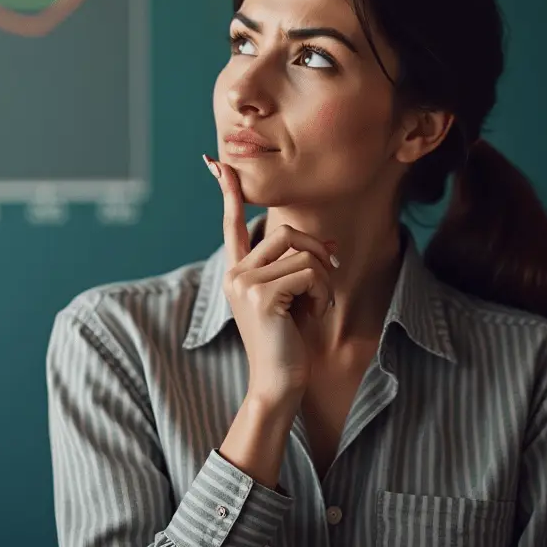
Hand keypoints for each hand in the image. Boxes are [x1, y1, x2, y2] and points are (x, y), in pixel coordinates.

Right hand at [204, 154, 338, 409]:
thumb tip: (329, 244)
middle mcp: (234, 272)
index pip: (232, 224)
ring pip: (301, 251)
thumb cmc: (288, 343)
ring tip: (317, 304)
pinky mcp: (262, 295)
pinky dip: (322, 291)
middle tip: (328, 280)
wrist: (278, 382)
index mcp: (237, 272)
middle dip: (317, 252)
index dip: (228, 192)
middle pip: (286, 233)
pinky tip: (315, 313)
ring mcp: (244, 283)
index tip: (216, 164)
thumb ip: (299, 268)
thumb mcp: (292, 298)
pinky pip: (308, 272)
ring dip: (323, 277)